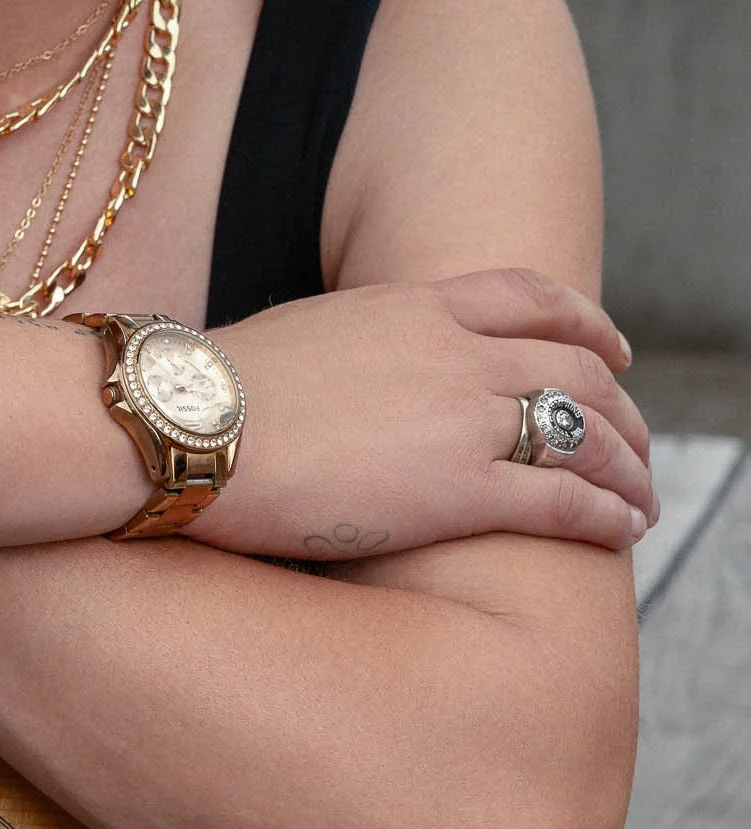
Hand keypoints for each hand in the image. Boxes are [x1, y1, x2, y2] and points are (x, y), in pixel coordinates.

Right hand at [194, 270, 653, 560]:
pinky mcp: (458, 489)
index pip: (529, 297)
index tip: (614, 349)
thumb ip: (360, 345)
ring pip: (585, 433)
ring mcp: (461, 418)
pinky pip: (564, 500)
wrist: (188, 424)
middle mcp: (453, 352)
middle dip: (621, 408)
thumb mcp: (306, 334)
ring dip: (628, 467)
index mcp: (412, 306)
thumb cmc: (218, 392)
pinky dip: (606, 514)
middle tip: (636, 441)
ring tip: (640, 498)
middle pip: (576, 367)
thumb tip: (362, 369)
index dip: (586, 322)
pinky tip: (621, 531)